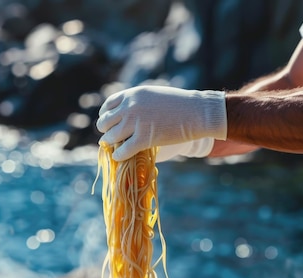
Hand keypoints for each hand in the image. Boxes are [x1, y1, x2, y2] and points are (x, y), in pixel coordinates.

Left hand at [97, 85, 226, 160]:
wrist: (197, 112)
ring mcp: (136, 123)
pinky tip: (119, 157)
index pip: (107, 106)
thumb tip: (126, 111)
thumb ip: (138, 101)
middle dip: (106, 130)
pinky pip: (122, 150)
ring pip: (111, 137)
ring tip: (115, 147)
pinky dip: (118, 155)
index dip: (106, 115)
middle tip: (111, 137)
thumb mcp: (153, 95)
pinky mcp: (144, 139)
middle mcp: (130, 107)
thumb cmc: (180, 103)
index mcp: (132, 94)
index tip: (109, 123)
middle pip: (105, 122)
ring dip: (111, 143)